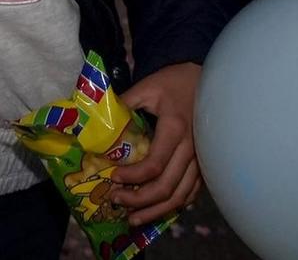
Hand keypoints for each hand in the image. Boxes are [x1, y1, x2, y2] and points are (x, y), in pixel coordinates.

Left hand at [112, 63, 201, 223]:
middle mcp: (192, 149)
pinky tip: (157, 210)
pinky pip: (191, 193)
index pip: (154, 165)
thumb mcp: (144, 89)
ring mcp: (201, 160)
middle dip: (140, 201)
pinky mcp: (205, 165)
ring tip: (133, 218)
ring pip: (181, 196)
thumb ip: (122, 106)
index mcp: (175, 129)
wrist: (199, 79)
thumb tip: (93, 123)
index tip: (113, 178)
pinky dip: (174, 206)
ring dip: (156, 211)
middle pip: (167, 187)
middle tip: (116, 202)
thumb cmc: (170, 84)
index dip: (132, 178)